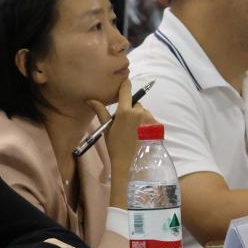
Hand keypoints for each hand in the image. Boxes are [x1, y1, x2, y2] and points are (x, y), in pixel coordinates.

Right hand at [86, 79, 155, 207]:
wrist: (130, 164)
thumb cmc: (116, 146)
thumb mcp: (107, 128)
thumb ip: (100, 111)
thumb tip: (89, 99)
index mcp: (125, 111)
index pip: (126, 90)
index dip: (125, 85)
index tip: (124, 83)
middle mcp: (139, 112)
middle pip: (136, 104)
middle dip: (131, 110)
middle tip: (126, 124)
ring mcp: (150, 119)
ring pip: (144, 112)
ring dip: (140, 118)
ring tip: (134, 132)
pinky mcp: (157, 126)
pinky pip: (151, 120)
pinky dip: (147, 125)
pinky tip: (142, 135)